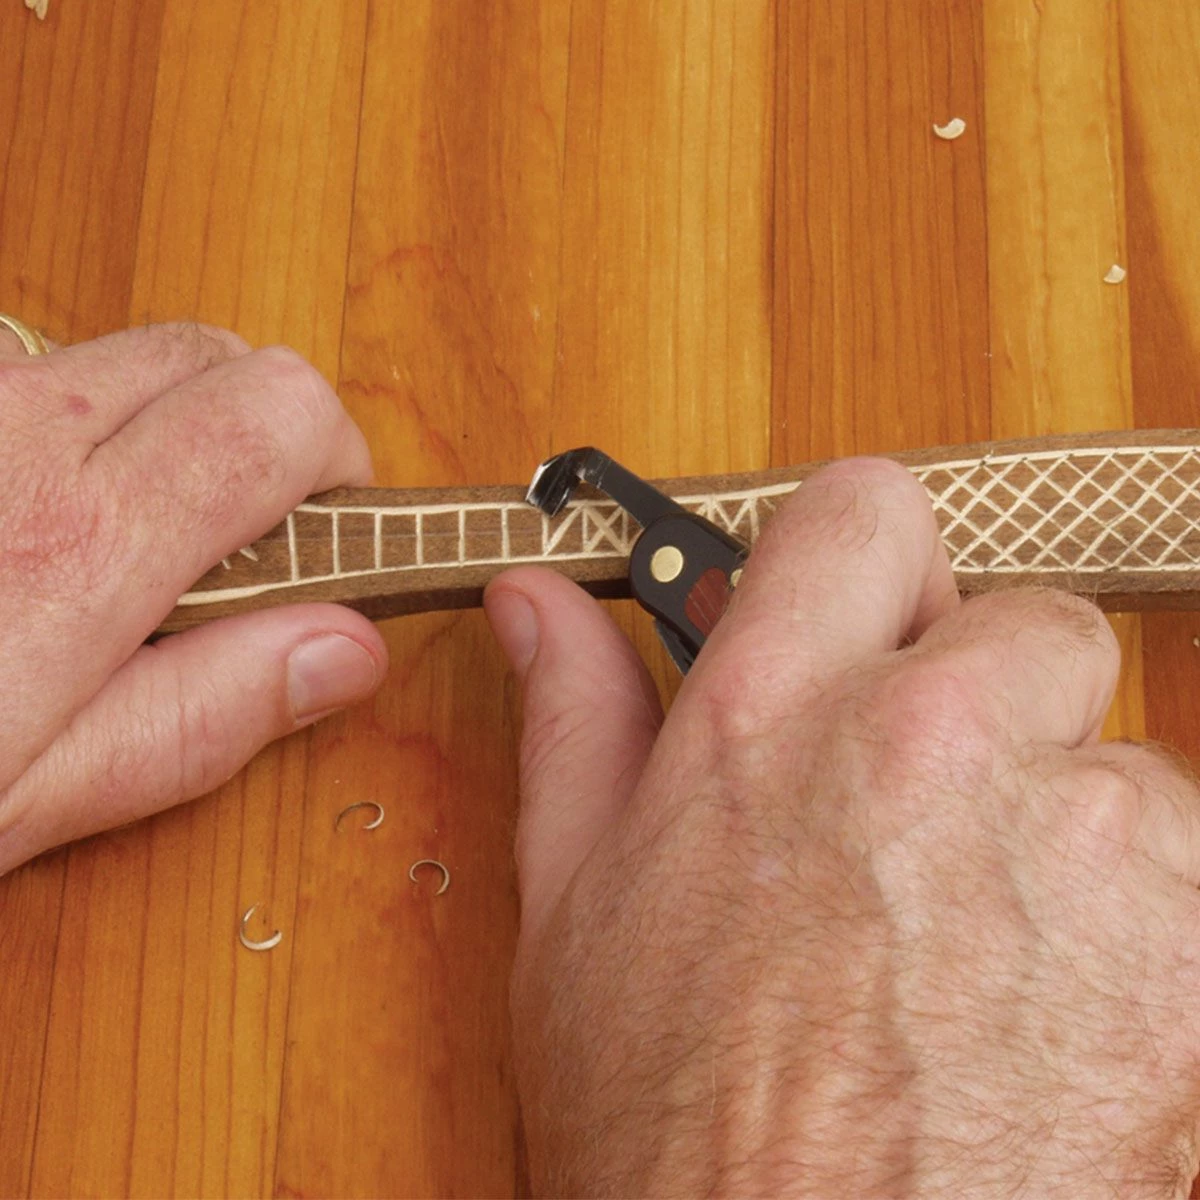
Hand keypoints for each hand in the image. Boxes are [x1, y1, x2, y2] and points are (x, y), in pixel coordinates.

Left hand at [0, 324, 386, 873]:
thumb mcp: (28, 796)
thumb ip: (207, 713)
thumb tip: (348, 648)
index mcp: (77, 544)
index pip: (282, 414)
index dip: (342, 463)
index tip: (334, 531)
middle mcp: (14, 436)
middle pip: (221, 354)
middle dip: (268, 430)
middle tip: (244, 539)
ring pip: (130, 351)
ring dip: (172, 423)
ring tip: (132, 532)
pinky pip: (34, 369)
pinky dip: (76, 420)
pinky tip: (31, 510)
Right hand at [486, 459, 1199, 1197]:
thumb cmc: (674, 1132)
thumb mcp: (579, 911)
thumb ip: (578, 721)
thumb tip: (541, 603)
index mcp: (771, 719)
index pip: (862, 512)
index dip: (869, 556)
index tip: (869, 614)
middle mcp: (928, 744)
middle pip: (1034, 620)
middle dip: (996, 698)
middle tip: (931, 810)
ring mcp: (1076, 838)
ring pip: (1122, 760)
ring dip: (1071, 830)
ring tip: (982, 949)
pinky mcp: (1185, 949)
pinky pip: (1188, 873)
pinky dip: (1142, 930)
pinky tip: (1048, 1014)